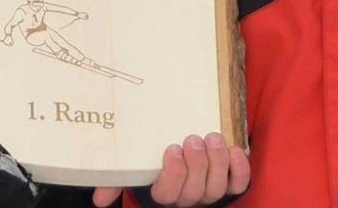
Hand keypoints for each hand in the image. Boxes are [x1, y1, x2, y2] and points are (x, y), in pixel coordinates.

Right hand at [91, 134, 249, 207]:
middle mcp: (188, 198)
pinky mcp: (231, 183)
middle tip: (192, 139)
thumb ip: (116, 180)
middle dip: (196, 165)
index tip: (172, 148)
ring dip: (217, 162)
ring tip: (211, 138)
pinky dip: (239, 168)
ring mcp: (211, 192)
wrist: (185, 154)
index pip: (167, 194)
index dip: (173, 174)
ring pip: (216, 188)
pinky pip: (239, 183)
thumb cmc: (155, 160)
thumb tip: (98, 200)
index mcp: (165, 194)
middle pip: (194, 192)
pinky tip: (234, 149)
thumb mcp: (135, 170)